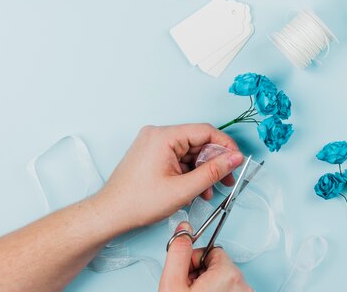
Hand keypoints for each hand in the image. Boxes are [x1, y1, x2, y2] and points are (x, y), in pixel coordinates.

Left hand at [95, 124, 243, 232]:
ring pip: (190, 152)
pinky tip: (196, 189)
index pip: (205, 131)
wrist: (109, 214)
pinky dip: (190, 172)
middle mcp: (158, 135)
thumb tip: (234, 158)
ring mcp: (154, 144)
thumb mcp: (183, 189)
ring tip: (210, 190)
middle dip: (214, 162)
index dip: (225, 146)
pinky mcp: (153, 154)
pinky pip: (180, 158)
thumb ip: (213, 172)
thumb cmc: (137, 202)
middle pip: (198, 142)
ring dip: (203, 170)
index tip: (237, 160)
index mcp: (163, 136)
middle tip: (227, 179)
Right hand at [160, 222, 252, 291]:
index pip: (212, 250)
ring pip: (223, 278)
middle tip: (188, 289)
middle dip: (201, 272)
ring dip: (208, 283)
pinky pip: (229, 289)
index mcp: (228, 274)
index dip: (195, 261)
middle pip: (219, 264)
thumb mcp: (172, 283)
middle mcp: (243, 285)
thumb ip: (178, 252)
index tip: (186, 275)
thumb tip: (183, 227)